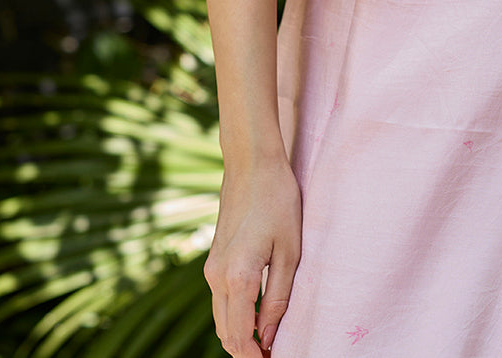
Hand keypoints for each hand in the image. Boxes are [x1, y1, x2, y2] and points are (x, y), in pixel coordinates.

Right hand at [204, 156, 302, 355]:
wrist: (251, 163)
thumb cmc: (278, 201)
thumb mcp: (290, 250)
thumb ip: (279, 297)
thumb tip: (270, 336)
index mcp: (238, 277)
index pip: (241, 336)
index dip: (256, 356)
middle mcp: (217, 277)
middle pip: (226, 333)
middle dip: (246, 350)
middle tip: (273, 353)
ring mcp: (211, 268)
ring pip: (220, 318)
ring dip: (239, 334)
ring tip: (268, 339)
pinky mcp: (213, 259)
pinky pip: (220, 299)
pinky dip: (234, 315)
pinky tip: (256, 314)